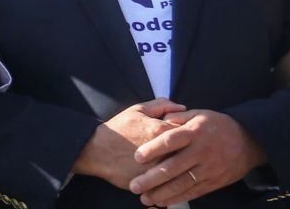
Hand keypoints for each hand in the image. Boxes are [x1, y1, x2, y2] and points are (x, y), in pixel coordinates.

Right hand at [71, 100, 186, 188]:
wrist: (98, 150)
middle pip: (188, 152)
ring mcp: (157, 169)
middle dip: (190, 151)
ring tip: (182, 165)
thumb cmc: (118, 129)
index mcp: (160, 130)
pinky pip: (170, 184)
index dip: (191, 132)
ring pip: (181, 170)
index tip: (191, 134)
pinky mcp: (151, 183)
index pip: (188, 130)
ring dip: (184, 168)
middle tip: (190, 150)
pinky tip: (173, 178)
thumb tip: (182, 107)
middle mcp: (162, 151)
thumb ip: (162, 105)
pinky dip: (173, 182)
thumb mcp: (137, 110)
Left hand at [128, 109, 268, 205]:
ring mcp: (208, 169)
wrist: (249, 141)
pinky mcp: (214, 182)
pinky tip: (163, 202)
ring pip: (182, 184)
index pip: (171, 141)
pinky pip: (193, 192)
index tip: (137, 157)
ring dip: (162, 193)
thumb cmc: (218, 125)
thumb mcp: (199, 114)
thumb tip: (158, 120)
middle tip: (134, 185)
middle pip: (173, 167)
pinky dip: (178, 198)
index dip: (153, 149)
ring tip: (145, 198)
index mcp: (195, 132)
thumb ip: (177, 117)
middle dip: (152, 178)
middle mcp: (201, 152)